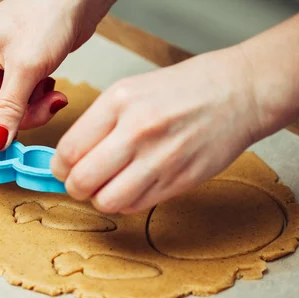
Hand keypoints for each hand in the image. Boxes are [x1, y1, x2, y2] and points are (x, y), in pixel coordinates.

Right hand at [0, 0, 113, 151]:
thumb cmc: (47, 13)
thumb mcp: (26, 67)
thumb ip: (8, 109)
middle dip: (9, 122)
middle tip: (35, 116)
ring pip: (5, 112)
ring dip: (31, 112)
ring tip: (53, 95)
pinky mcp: (17, 74)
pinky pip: (21, 104)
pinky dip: (38, 103)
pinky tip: (53, 87)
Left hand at [51, 47, 265, 213]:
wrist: (239, 93)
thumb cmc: (183, 90)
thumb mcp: (130, 90)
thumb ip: (97, 124)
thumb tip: (68, 159)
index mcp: (119, 102)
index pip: (68, 151)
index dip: (59, 167)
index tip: (63, 169)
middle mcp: (137, 131)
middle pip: (82, 181)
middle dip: (75, 188)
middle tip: (81, 183)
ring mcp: (160, 159)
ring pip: (107, 201)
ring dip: (100, 199)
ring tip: (107, 186)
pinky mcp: (179, 181)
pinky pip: (136, 206)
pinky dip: (126, 202)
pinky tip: (132, 186)